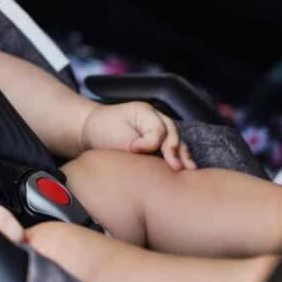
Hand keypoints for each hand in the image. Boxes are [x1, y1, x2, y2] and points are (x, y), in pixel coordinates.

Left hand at [80, 102, 196, 170]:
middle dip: (175, 150)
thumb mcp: (118, 137)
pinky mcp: (159, 139)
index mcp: (144, 112)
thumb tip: (156, 157)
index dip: (149, 143)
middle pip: (172, 132)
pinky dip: (178, 156)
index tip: (134, 150)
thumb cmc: (103, 132)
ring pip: (176, 139)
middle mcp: (156, 117)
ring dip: (182, 154)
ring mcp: (159, 126)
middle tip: (176, 167)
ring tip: (188, 169)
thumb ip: (139, 144)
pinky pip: (172, 146)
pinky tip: (185, 169)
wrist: (93, 130)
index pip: (157, 129)